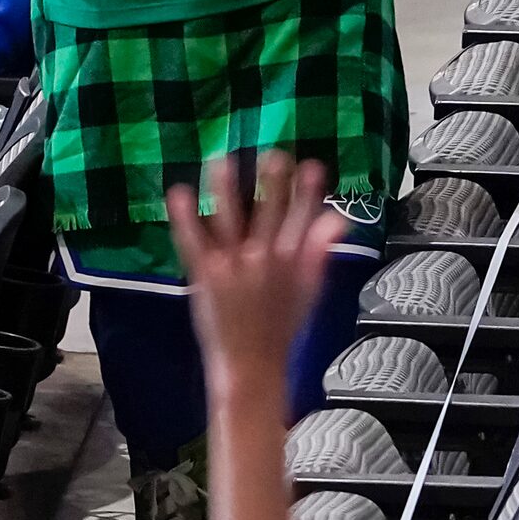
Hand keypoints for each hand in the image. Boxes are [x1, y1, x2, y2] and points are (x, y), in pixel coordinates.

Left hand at [168, 148, 345, 384]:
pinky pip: (193, 240)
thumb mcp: (310, 290)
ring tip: (221, 159)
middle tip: (273, 152)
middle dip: (273, 181)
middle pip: (269, 211)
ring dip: (226, 188)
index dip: (307, 191)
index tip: (310, 164)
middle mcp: (264, 258)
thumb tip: (339, 218)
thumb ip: (320, 251)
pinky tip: (179, 192)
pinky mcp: (205, 275)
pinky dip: (185, 218)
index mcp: (291, 260)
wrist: (252, 367)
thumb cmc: (280, 328)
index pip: (303, 217)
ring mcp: (233, 266)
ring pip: (230, 218)